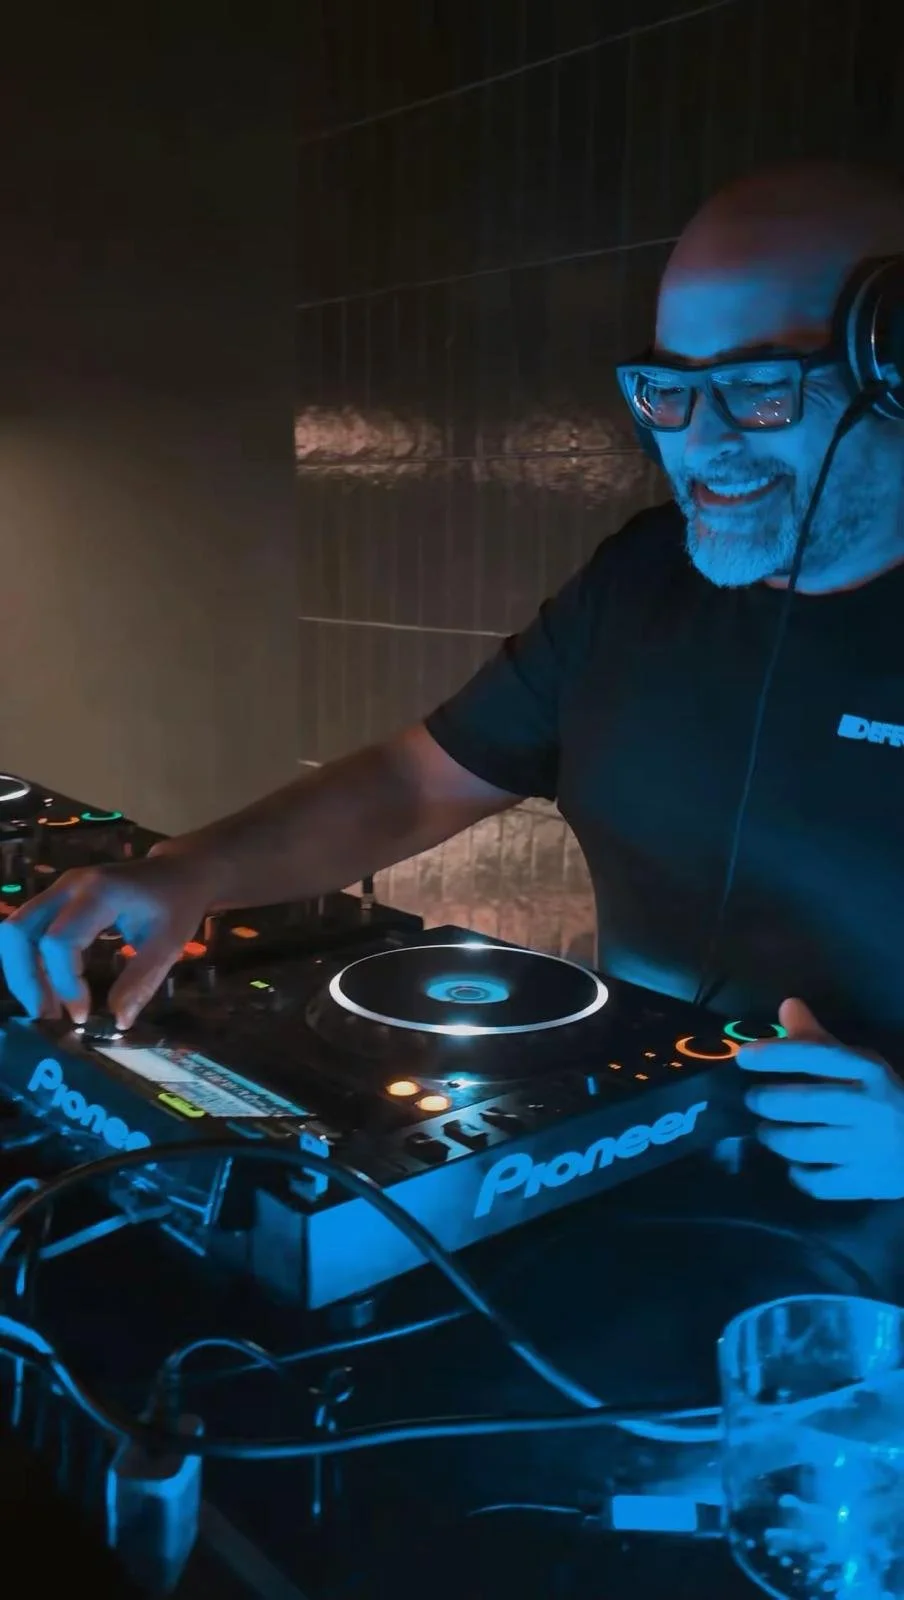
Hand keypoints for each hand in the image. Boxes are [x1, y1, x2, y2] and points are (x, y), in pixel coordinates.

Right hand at [0, 849, 220, 1029]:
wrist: (179, 871)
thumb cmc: (177, 904)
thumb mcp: (169, 944)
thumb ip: (141, 981)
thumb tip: (118, 1021)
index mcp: (100, 892)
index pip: (59, 941)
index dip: (64, 983)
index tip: (83, 1016)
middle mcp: (70, 886)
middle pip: (19, 931)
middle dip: (25, 979)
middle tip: (46, 1016)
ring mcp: (60, 889)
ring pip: (16, 931)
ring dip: (23, 973)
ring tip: (46, 1009)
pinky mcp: (57, 899)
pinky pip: (28, 931)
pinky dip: (31, 963)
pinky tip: (50, 991)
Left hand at [736, 998, 903, 1200]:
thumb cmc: (885, 1100)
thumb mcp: (860, 1064)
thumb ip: (820, 1040)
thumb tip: (787, 1006)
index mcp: (867, 1072)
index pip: (815, 1056)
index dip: (775, 1055)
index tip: (744, 1057)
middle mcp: (868, 1108)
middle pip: (803, 1103)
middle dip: (767, 1100)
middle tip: (753, 1099)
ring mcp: (867, 1149)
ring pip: (803, 1145)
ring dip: (774, 1136)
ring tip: (767, 1130)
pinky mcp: (865, 1183)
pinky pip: (816, 1182)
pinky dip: (798, 1173)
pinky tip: (795, 1163)